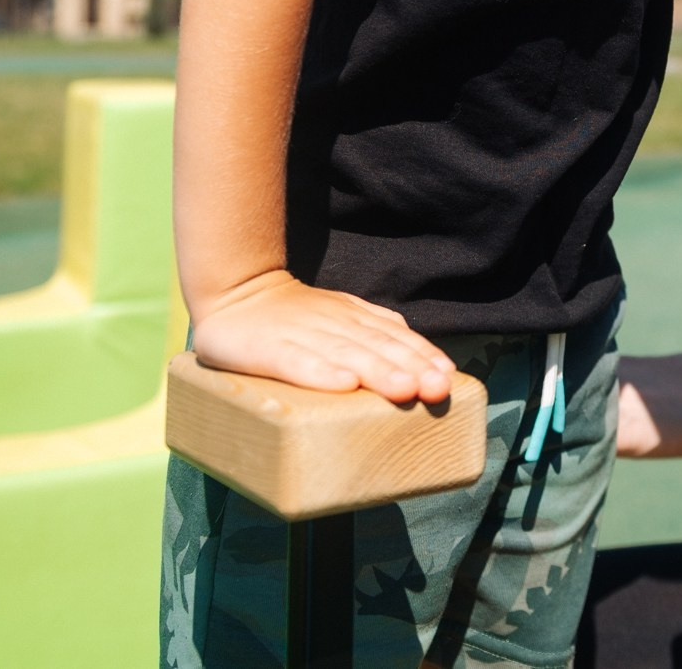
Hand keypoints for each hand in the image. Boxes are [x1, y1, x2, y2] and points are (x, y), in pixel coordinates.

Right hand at [189, 270, 454, 405]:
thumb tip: (419, 355)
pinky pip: (296, 361)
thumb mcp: (340, 316)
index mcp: (353, 318)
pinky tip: (342, 385)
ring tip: (403, 389)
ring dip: (377, 371)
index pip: (395, 336)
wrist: (235, 292)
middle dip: (410, 367)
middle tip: (435, 388)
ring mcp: (301, 334)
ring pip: (346, 352)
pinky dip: (320, 373)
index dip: (422, 355)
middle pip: (378, 346)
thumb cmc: (295, 316)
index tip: (446, 377)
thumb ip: (376, 329)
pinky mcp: (268, 349)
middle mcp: (334, 323)